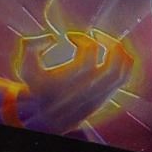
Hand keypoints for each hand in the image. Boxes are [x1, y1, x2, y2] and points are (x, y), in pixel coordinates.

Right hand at [17, 29, 135, 129]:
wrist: (46, 117)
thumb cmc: (38, 88)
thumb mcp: (26, 67)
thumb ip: (30, 46)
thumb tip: (53, 37)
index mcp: (72, 80)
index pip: (90, 50)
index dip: (81, 37)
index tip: (69, 37)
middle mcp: (90, 88)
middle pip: (114, 61)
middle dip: (108, 40)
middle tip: (95, 33)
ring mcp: (101, 94)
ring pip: (123, 70)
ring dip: (119, 50)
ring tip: (105, 41)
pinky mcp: (107, 96)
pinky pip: (124, 76)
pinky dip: (124, 61)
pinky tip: (110, 52)